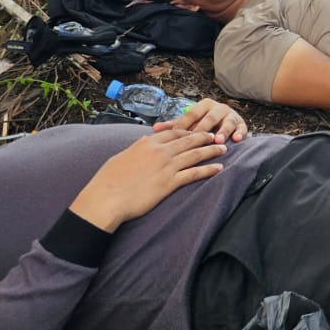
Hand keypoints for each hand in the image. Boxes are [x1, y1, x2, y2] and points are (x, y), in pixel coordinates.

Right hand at [69, 129, 227, 231]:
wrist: (106, 198)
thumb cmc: (108, 181)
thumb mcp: (121, 157)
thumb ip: (136, 148)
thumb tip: (144, 142)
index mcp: (147, 143)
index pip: (173, 132)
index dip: (188, 131)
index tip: (196, 131)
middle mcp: (159, 151)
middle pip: (188, 140)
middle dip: (205, 137)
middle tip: (216, 135)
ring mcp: (166, 166)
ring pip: (195, 154)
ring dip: (211, 150)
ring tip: (223, 149)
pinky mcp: (169, 183)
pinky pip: (194, 173)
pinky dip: (208, 170)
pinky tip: (218, 168)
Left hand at [155, 97, 247, 141]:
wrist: (224, 122)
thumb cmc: (201, 124)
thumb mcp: (189, 122)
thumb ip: (174, 126)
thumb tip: (154, 129)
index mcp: (203, 105)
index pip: (192, 114)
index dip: (184, 124)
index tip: (175, 135)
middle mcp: (217, 108)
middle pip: (209, 118)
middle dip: (204, 128)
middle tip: (197, 138)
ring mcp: (230, 115)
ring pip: (227, 123)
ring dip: (223, 131)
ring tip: (218, 140)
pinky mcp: (241, 124)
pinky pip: (242, 128)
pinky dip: (240, 133)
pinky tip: (236, 140)